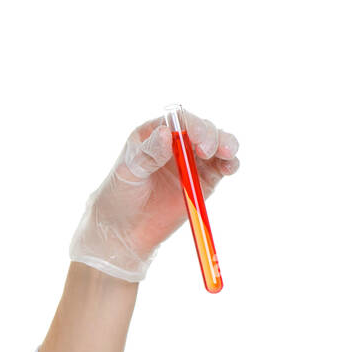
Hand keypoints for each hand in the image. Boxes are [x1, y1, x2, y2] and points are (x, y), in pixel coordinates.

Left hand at [69, 109, 239, 280]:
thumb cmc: (119, 196)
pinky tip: (230, 167)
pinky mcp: (204, 181)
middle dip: (211, 136)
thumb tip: (165, 133)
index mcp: (156, 133)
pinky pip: (222, 168)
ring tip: (227, 155)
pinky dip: (230, 164)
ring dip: (226, 146)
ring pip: (217, 145)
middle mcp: (178, 143)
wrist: (124, 230)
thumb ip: (148, 154)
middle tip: (208, 150)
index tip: (196, 138)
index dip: (192, 125)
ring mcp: (193, 161)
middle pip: (202, 130)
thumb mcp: (128, 172)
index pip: (179, 121)